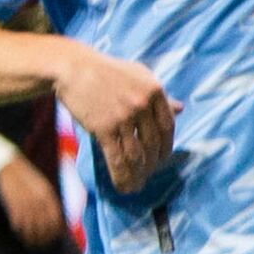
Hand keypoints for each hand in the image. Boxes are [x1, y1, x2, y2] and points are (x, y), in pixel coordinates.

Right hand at [0, 157, 64, 245]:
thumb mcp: (41, 186)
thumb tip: (52, 216)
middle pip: (43, 224)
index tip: (52, 239)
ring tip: (30, 244)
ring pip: (31, 225)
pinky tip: (18, 233)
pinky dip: (19, 229)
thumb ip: (47, 200)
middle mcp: (38, 200)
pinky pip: (18, 220)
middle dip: (43, 237)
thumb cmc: (24, 177)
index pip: (55, 218)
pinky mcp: (12, 203)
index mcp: (48, 195)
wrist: (8, 166)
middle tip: (40, 246)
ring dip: (31, 236)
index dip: (54, 231)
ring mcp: (25, 202)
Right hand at [57, 46, 178, 189]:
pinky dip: (122, 176)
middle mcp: (142, 105)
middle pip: (154, 143)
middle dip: (152, 164)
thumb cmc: (106, 71)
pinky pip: (117, 158)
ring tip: (137, 185)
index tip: (162, 158)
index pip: (168, 126)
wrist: (72, 68)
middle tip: (148, 174)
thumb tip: (180, 109)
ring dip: (139, 174)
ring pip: (137, 155)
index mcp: (155, 92)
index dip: (166, 146)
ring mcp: (124, 118)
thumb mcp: (139, 75)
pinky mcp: (104, 128)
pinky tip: (124, 186)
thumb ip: (159, 95)